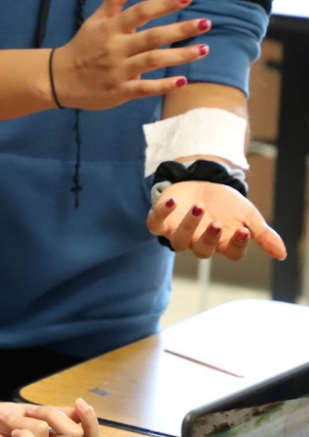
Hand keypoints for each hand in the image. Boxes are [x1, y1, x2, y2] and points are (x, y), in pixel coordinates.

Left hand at [0, 399, 100, 436]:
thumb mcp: (26, 411)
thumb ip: (52, 414)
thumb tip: (77, 411)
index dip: (90, 421)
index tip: (80, 403)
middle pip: (76, 435)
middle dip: (52, 413)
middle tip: (30, 410)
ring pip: (50, 433)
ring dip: (24, 418)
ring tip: (6, 420)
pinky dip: (20, 430)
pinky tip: (9, 432)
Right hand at [51, 0, 209, 110]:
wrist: (57, 79)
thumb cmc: (81, 48)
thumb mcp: (95, 22)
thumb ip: (114, 1)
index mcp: (111, 29)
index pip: (140, 12)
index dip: (164, 5)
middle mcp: (116, 48)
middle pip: (152, 37)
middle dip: (180, 29)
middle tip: (206, 23)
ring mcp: (118, 71)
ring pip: (153, 61)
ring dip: (179, 56)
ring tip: (204, 50)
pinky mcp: (118, 91)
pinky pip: (144, 89)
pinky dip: (163, 86)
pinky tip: (182, 81)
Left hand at [147, 180, 286, 260]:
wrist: (202, 182)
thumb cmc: (225, 204)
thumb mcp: (247, 215)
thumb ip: (263, 234)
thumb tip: (282, 254)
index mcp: (222, 243)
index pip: (231, 252)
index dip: (237, 245)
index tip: (244, 231)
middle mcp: (198, 241)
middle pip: (202, 250)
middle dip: (210, 238)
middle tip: (217, 223)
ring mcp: (177, 232)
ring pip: (179, 240)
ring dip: (188, 225)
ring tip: (199, 206)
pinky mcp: (160, 220)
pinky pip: (155, 223)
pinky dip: (161, 214)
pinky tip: (172, 202)